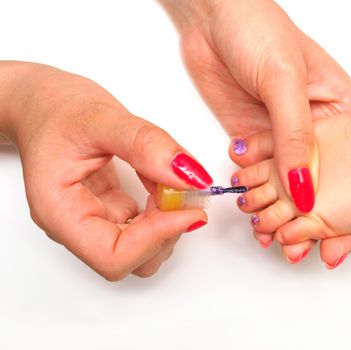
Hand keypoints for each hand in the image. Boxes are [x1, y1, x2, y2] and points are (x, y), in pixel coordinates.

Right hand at [0, 62, 211, 279]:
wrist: (44, 105)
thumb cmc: (57, 111)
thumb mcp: (101, 117)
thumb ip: (146, 145)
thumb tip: (190, 176)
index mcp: (60, 213)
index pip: (113, 256)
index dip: (158, 238)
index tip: (190, 210)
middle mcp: (77, 226)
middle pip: (133, 259)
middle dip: (167, 229)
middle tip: (185, 191)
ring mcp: (95, 221)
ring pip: (143, 248)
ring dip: (168, 220)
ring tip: (169, 181)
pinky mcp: (111, 211)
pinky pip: (146, 225)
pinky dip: (165, 208)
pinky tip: (163, 182)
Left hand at [159, 0, 350, 258]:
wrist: (212, 18)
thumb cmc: (259, 30)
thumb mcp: (285, 82)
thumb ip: (295, 137)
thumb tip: (304, 187)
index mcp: (336, 108)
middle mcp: (310, 127)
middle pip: (327, 182)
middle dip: (329, 218)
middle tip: (326, 251)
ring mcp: (279, 136)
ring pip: (291, 186)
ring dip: (293, 217)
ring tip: (291, 246)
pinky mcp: (252, 141)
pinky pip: (260, 178)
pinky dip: (262, 202)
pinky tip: (262, 222)